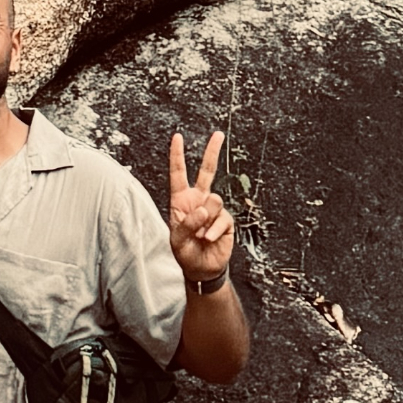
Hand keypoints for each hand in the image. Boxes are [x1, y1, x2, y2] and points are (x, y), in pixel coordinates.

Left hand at [167, 129, 234, 292]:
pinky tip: (208, 239)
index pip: (179, 174)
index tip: (178, 137)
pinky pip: (222, 218)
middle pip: (207, 171)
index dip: (177, 156)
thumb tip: (203, 208)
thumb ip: (187, 222)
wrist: (202, 268)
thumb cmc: (184, 252)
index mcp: (181, 200)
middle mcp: (198, 200)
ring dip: (206, 218)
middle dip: (212, 151)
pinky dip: (214, 230)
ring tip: (200, 234)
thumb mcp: (177, 239)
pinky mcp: (225, 220)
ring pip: (214, 200)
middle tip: (218, 134)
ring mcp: (213, 209)